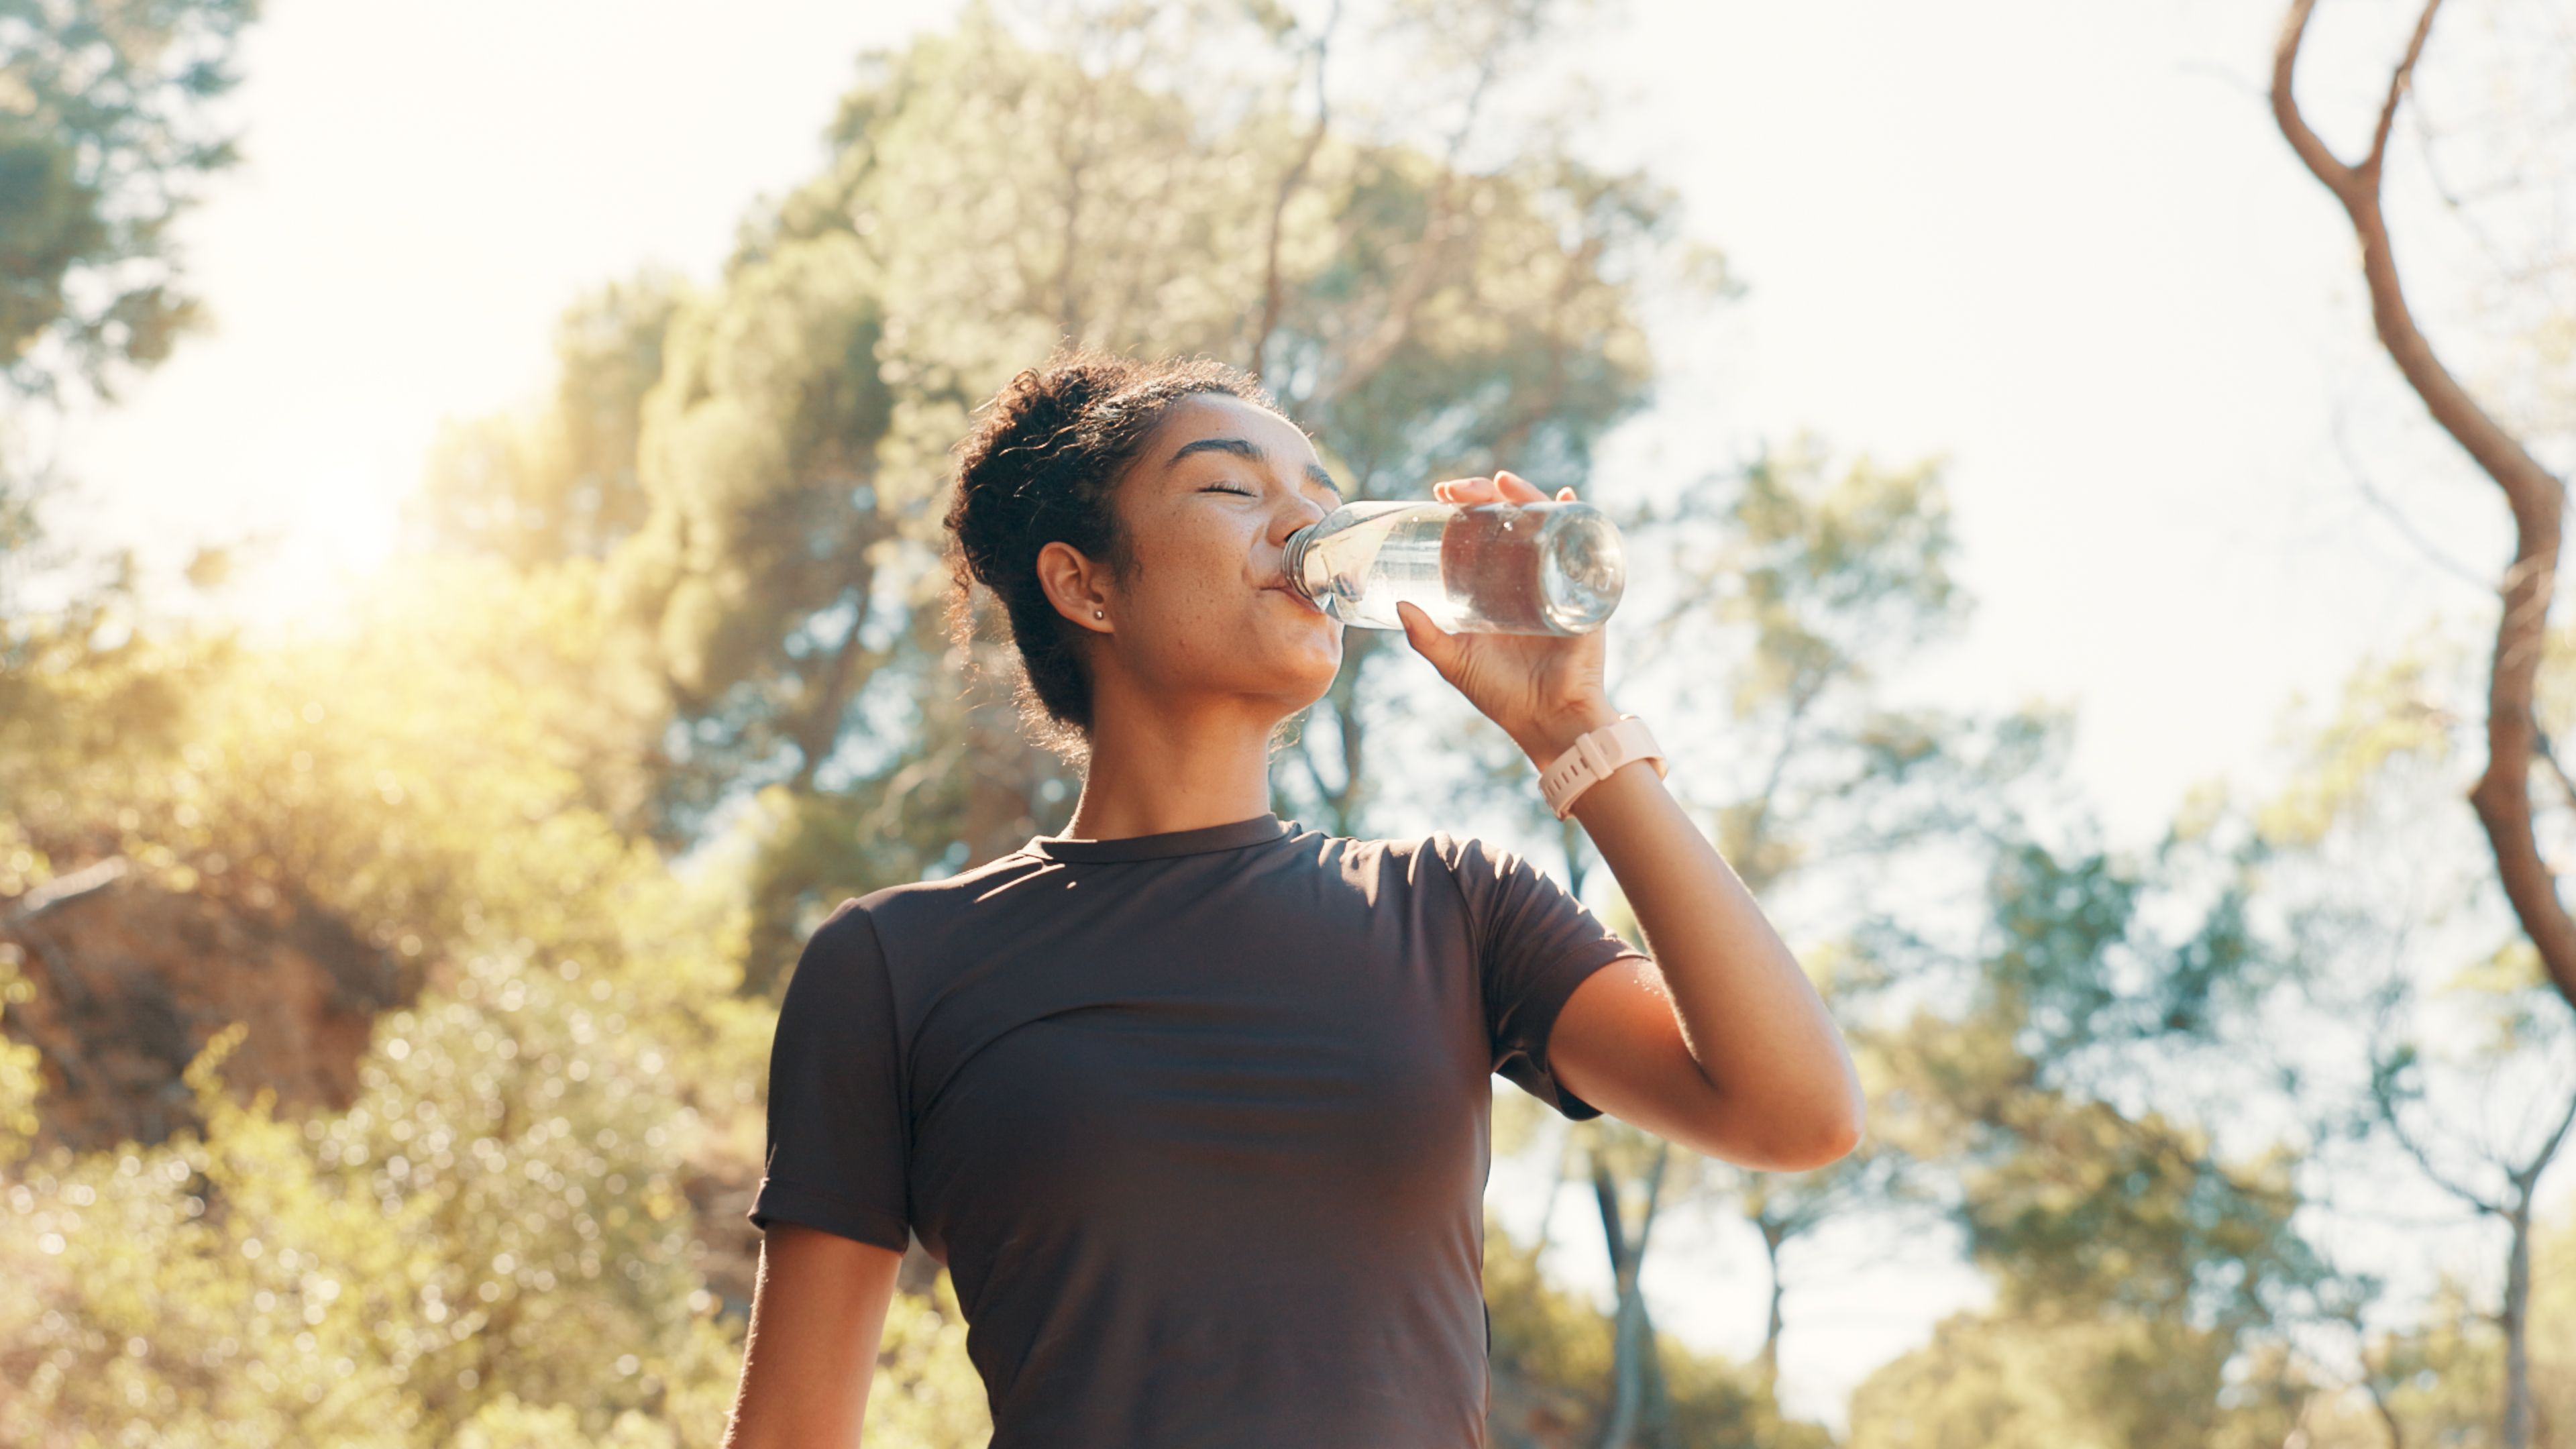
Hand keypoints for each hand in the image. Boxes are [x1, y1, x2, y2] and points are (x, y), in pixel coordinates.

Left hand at [1395, 470, 1620, 762]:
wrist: (1547, 720)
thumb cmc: (1502, 696)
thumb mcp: (1455, 662)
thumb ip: (1425, 637)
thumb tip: (1398, 605)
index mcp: (1494, 588)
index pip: (1479, 536)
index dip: (1461, 511)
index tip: (1440, 495)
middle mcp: (1525, 578)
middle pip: (1508, 521)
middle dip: (1485, 495)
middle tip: (1457, 489)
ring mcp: (1555, 581)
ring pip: (1542, 525)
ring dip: (1527, 495)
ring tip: (1505, 482)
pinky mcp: (1582, 593)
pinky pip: (1585, 548)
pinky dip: (1579, 519)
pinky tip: (1568, 498)